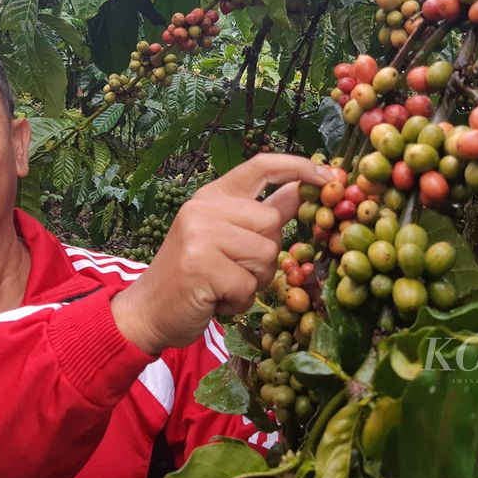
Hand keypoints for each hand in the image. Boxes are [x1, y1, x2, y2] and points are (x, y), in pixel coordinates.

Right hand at [109, 154, 332, 355]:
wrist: (148, 311)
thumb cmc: (193, 275)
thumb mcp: (224, 236)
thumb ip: (259, 215)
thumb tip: (301, 191)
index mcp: (213, 195)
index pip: (261, 167)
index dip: (298, 168)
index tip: (329, 176)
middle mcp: (205, 207)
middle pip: (272, 223)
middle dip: (265, 255)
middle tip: (236, 270)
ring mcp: (200, 234)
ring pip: (265, 256)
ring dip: (253, 281)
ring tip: (223, 285)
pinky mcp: (201, 265)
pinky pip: (249, 285)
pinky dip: (240, 301)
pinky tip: (215, 300)